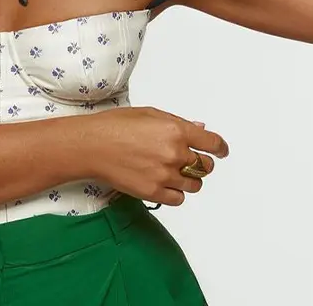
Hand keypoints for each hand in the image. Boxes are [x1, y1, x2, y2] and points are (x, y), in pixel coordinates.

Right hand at [80, 107, 227, 206]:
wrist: (90, 146)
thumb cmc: (114, 126)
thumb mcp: (149, 114)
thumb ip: (178, 123)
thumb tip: (199, 130)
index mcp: (175, 130)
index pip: (212, 144)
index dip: (221, 148)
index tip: (222, 152)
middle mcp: (174, 153)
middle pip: (206, 166)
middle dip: (202, 163)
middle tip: (191, 161)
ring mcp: (164, 175)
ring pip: (194, 184)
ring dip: (189, 179)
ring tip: (174, 172)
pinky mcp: (153, 192)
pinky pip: (179, 199)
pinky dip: (176, 193)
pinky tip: (165, 184)